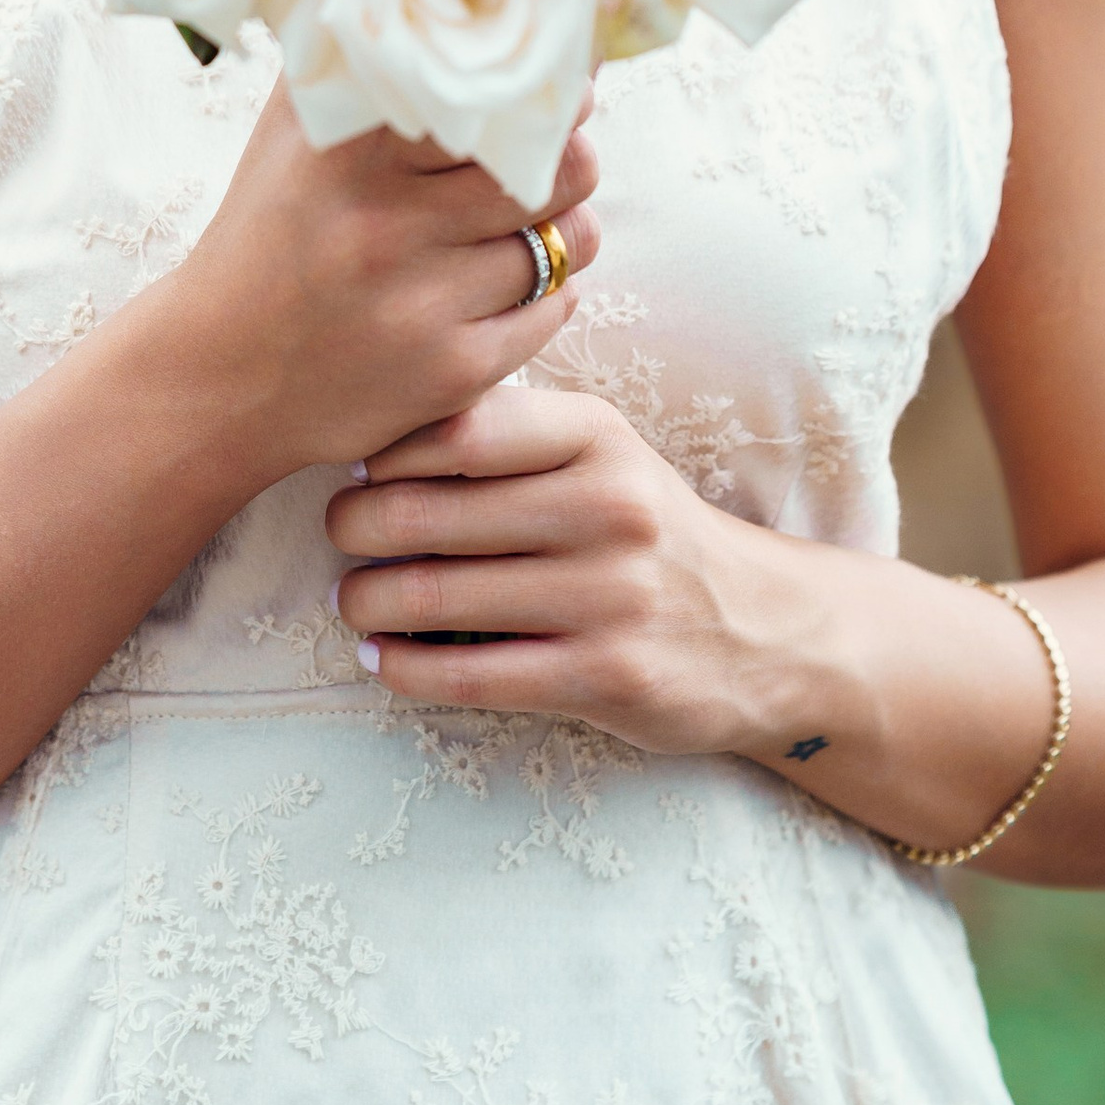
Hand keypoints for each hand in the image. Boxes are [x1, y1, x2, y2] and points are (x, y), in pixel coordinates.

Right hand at [158, 84, 600, 480]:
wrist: (217, 379)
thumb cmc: (269, 233)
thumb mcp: (293, 132)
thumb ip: (364, 64)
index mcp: (348, 151)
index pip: (499, 96)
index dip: (544, 88)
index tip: (547, 86)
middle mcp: (386, 226)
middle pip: (561, 167)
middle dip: (570, 156)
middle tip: (548, 154)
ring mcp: (422, 305)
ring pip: (569, 241)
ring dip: (566, 226)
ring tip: (525, 221)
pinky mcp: (452, 373)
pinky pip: (553, 309)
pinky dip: (545, 291)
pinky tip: (498, 282)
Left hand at [327, 386, 858, 759]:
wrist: (763, 631)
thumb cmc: (646, 531)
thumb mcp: (600, 456)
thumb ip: (510, 435)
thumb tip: (372, 438)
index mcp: (597, 436)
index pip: (458, 427)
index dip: (386, 449)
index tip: (358, 465)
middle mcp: (608, 507)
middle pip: (427, 514)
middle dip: (355, 527)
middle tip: (341, 534)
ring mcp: (611, 596)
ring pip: (434, 597)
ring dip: (367, 600)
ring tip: (353, 598)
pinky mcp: (608, 677)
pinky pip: (469, 675)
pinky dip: (403, 668)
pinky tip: (381, 658)